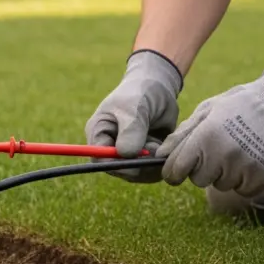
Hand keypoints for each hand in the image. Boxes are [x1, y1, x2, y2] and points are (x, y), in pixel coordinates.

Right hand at [85, 50, 182, 181]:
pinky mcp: (145, 159)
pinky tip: (164, 145)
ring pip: (139, 174)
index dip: (116, 163)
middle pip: (120, 171)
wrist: (160, 89)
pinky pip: (152, 171)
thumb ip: (131, 131)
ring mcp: (128, 155)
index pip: (99, 160)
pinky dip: (161, 162)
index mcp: (99, 134)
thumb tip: (125, 154)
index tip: (136, 155)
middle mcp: (111, 148)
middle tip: (154, 146)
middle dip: (139, 163)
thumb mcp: (134, 108)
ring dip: (152, 162)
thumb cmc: (141, 92)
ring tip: (157, 141)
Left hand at [158, 59, 263, 195]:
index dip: (173, 172)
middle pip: (199, 180)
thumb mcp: (207, 111)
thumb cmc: (240, 106)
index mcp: (206, 136)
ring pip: (222, 185)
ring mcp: (246, 167)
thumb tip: (160, 156)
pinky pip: (244, 190)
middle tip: (219, 149)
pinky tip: (253, 158)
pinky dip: (246, 180)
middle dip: (203, 169)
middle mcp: (225, 154)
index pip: (176, 170)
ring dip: (226, 173)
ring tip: (239, 149)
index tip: (176, 170)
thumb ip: (182, 135)